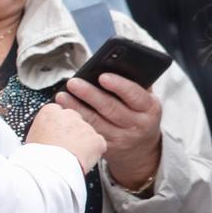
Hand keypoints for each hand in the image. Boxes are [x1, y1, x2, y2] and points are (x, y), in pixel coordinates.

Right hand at [27, 101, 105, 171]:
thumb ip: (43, 128)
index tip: (57, 133)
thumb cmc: (36, 156)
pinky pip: (98, 145)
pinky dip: (94, 152)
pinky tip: (82, 159)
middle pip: (75, 119)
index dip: (58, 125)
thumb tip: (47, 132)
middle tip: (65, 145)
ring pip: (88, 132)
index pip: (58, 111)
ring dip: (83, 142)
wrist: (48, 169)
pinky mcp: (97, 139)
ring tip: (71, 156)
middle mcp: (68, 114)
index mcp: (50, 111)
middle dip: (73, 131)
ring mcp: (85, 126)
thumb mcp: (31, 136)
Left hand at [57, 75, 162, 191]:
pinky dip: (75, 122)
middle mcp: (138, 125)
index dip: (119, 86)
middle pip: (111, 109)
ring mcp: (122, 138)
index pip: (135, 95)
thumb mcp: (145, 100)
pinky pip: (89, 133)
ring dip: (76, 108)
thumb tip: (115, 64)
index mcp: (150, 108)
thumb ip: (134, 83)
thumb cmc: (139, 113)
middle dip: (90, 94)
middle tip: (73, 82)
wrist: (141, 149)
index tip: (102, 76)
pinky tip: (62, 113)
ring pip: (96, 122)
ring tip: (62, 95)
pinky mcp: (107, 148)